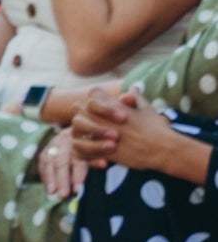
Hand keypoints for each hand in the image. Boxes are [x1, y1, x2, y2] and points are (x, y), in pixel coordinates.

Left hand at [60, 88, 217, 182]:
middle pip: (79, 108)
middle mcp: (107, 118)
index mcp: (115, 106)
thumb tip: (134, 87)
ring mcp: (104, 134)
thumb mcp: (147, 109)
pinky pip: (84, 150)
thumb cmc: (158, 128)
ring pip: (78, 128)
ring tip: (87, 137)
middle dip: (82, 114)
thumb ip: (137, 98)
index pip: (93, 94)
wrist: (164, 149)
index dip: (94, 100)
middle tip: (88, 122)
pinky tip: (91, 153)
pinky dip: (85, 152)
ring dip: (81, 132)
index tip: (97, 107)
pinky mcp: (106, 151)